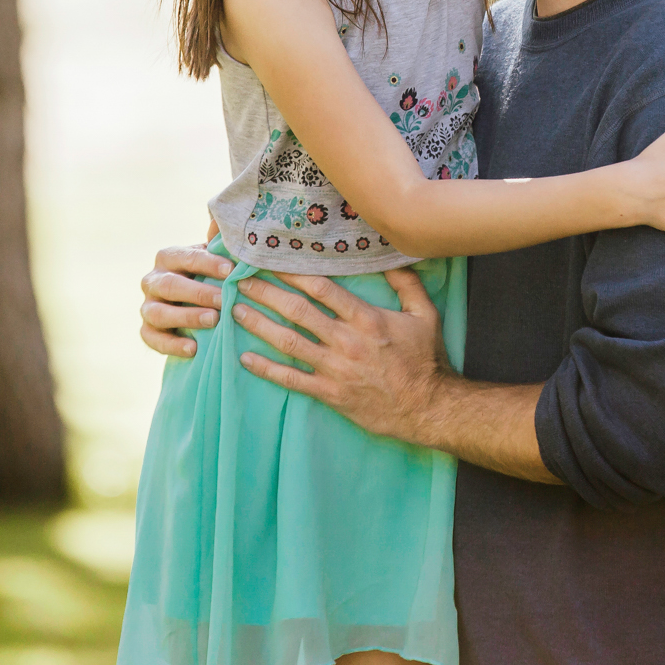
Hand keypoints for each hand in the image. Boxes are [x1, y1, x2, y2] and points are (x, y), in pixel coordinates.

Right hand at [138, 243, 233, 357]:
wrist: (194, 305)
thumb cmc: (210, 276)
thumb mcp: (214, 258)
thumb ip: (220, 243)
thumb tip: (226, 225)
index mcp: (168, 257)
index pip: (186, 257)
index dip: (208, 263)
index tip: (231, 270)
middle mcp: (152, 280)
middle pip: (170, 285)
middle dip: (199, 293)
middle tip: (224, 299)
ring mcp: (146, 306)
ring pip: (159, 313)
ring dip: (186, 317)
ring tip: (214, 321)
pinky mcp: (146, 330)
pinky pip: (152, 339)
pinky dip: (172, 345)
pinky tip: (193, 349)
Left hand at [230, 269, 448, 442]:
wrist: (428, 407)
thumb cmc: (426, 360)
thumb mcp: (426, 314)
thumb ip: (407, 284)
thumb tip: (392, 257)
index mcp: (366, 318)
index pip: (321, 289)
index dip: (293, 273)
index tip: (272, 261)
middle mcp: (346, 340)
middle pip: (297, 311)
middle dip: (266, 293)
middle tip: (240, 280)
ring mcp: (335, 368)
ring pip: (288, 342)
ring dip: (259, 325)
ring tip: (235, 311)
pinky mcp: (330, 393)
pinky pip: (292, 380)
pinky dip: (266, 369)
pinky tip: (245, 359)